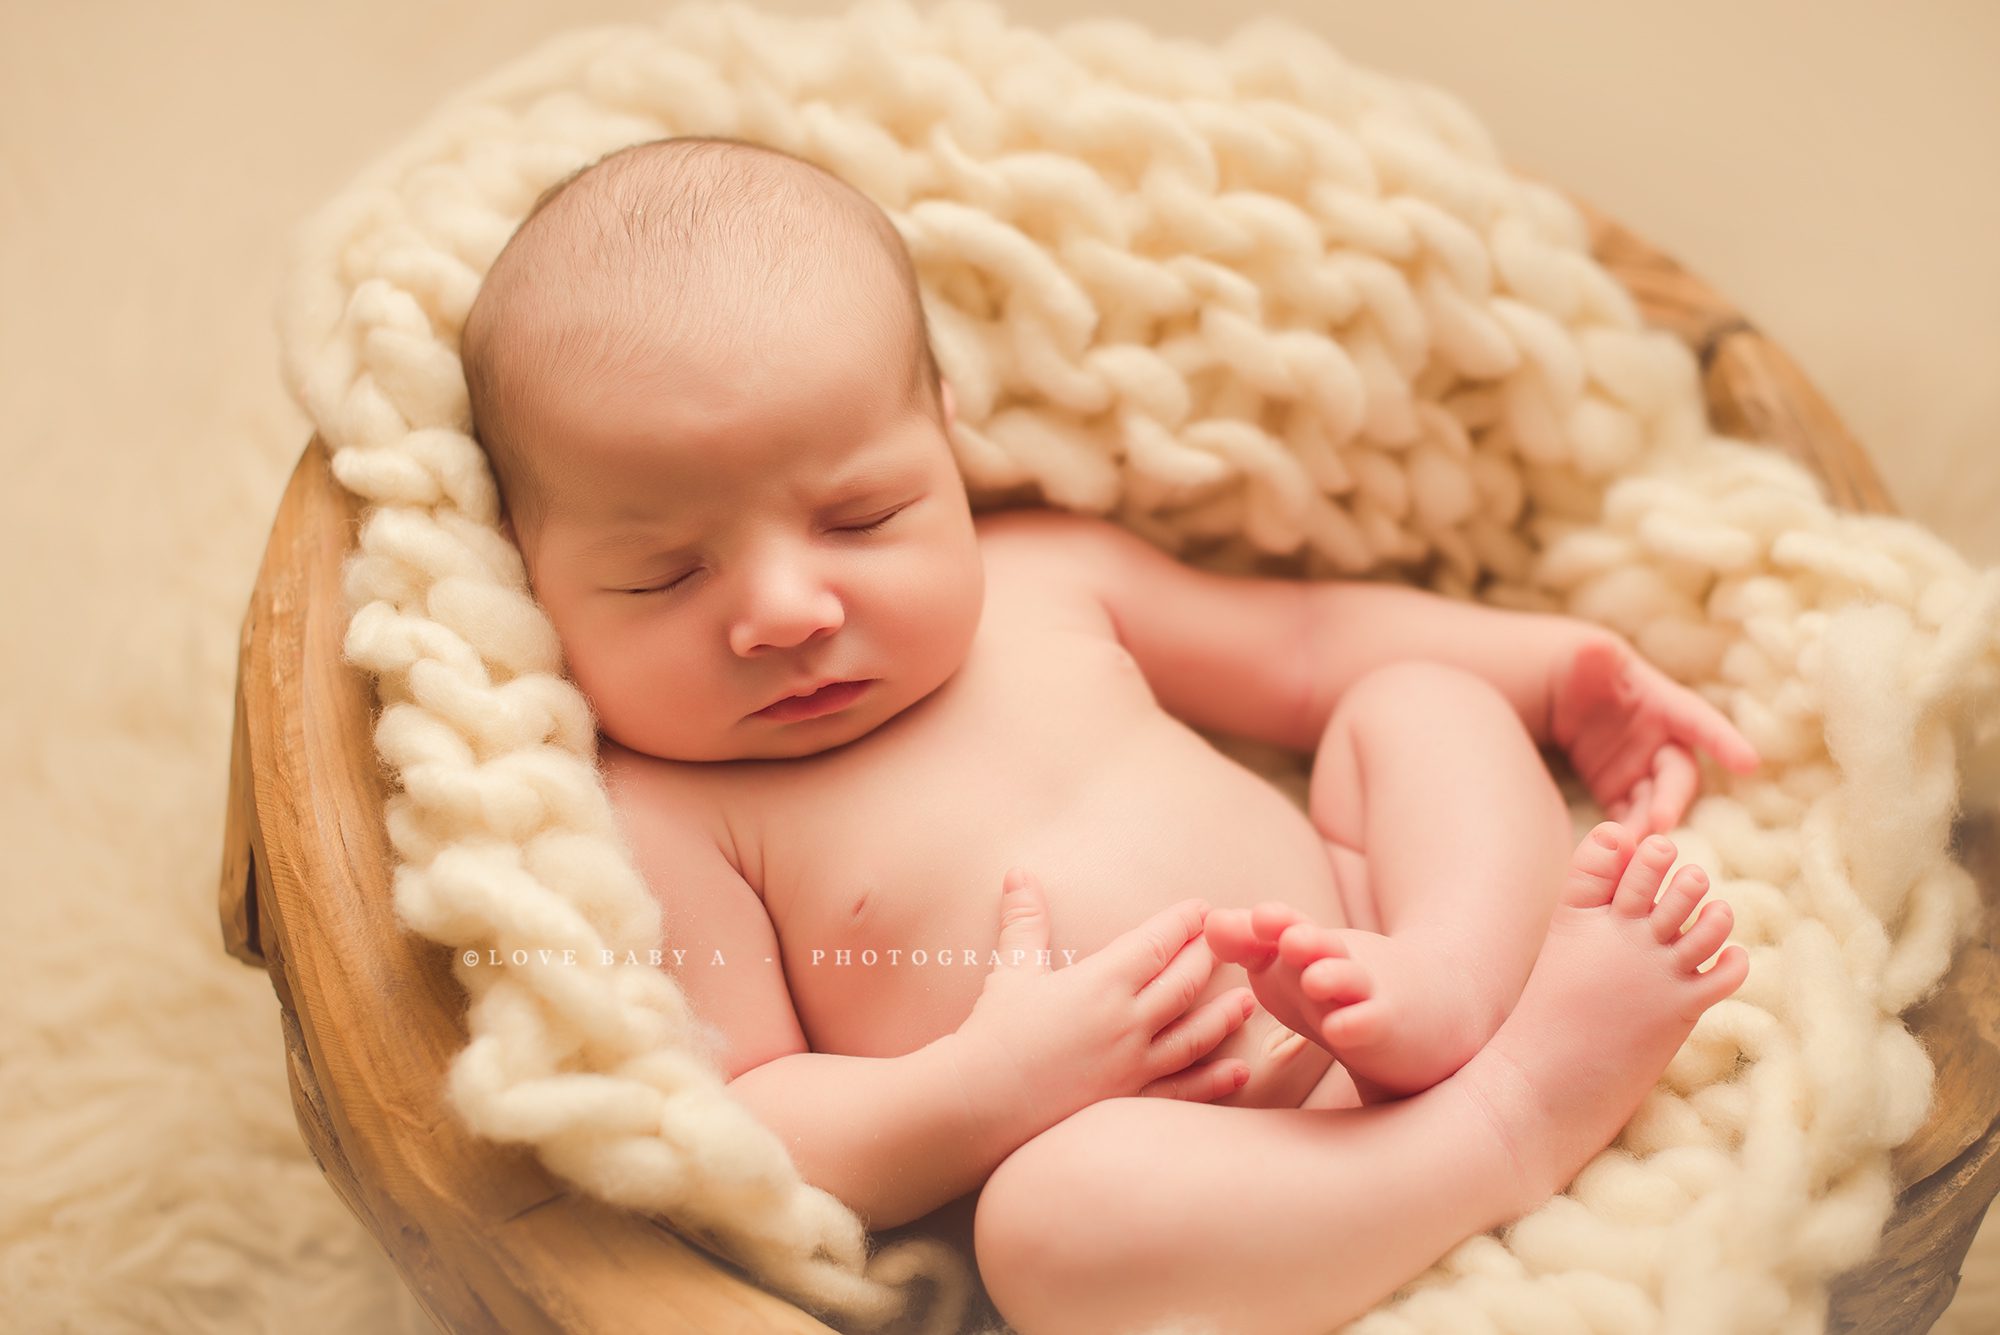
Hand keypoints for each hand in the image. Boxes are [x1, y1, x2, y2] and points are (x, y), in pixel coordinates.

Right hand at [952, 868, 1256, 1139]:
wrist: (979, 1103)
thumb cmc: (992, 1033)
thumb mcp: (1011, 969)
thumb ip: (1024, 920)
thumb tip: (1019, 872)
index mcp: (1102, 982)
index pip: (1157, 943)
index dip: (1183, 923)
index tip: (1202, 908)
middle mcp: (1128, 1021)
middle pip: (1184, 982)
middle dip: (1208, 958)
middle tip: (1228, 942)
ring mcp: (1134, 1066)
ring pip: (1194, 1034)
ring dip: (1224, 1015)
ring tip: (1247, 1001)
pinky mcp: (1131, 1102)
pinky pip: (1184, 1090)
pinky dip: (1215, 1080)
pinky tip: (1239, 1072)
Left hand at [1546, 633, 1760, 839]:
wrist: (1559, 690)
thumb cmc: (1581, 668)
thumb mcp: (1584, 658)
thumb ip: (1592, 657)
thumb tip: (1594, 649)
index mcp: (1662, 703)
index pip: (1698, 721)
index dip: (1722, 740)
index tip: (1748, 762)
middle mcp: (1660, 741)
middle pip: (1678, 775)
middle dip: (1673, 799)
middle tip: (1659, 822)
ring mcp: (1641, 770)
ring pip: (1655, 803)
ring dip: (1646, 825)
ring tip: (1629, 847)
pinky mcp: (1619, 792)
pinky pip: (1628, 817)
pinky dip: (1625, 834)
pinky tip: (1613, 853)